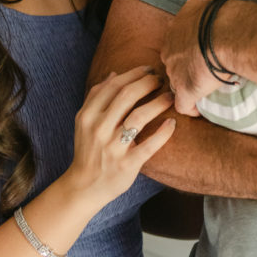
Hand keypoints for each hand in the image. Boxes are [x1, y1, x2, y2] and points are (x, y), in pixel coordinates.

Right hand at [64, 67, 175, 213]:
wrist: (84, 187)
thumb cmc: (88, 149)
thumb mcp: (85, 122)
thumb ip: (96, 97)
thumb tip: (114, 74)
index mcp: (88, 116)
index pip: (113, 86)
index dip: (134, 74)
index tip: (149, 69)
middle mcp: (99, 129)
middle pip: (127, 96)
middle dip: (147, 83)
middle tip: (161, 80)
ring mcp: (113, 147)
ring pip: (139, 116)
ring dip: (158, 102)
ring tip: (170, 97)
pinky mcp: (127, 164)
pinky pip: (150, 145)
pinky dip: (163, 132)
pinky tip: (172, 123)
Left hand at [160, 0, 223, 115]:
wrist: (227, 33)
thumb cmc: (222, 15)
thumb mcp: (207, 4)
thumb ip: (203, 12)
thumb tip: (213, 13)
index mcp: (175, 29)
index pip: (176, 42)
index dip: (187, 48)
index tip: (199, 51)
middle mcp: (170, 49)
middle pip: (174, 61)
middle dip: (184, 65)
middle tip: (202, 69)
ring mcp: (175, 71)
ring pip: (177, 81)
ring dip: (188, 84)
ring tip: (204, 88)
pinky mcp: (185, 90)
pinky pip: (183, 105)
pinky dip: (191, 107)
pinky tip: (199, 109)